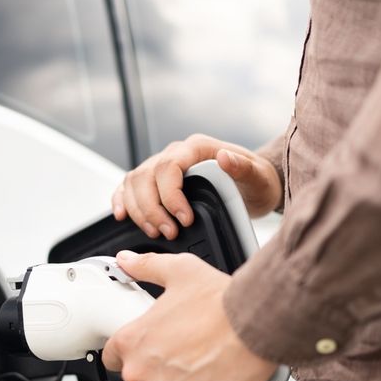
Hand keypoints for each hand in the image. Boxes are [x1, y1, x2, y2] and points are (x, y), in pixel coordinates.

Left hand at [102, 251, 277, 380]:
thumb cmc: (221, 304)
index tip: (151, 348)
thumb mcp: (180, 271)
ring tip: (201, 367)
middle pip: (139, 377)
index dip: (134, 350)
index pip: (113, 356)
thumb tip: (128, 262)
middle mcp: (139, 372)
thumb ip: (147, 266)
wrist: (256, 328)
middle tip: (186, 353)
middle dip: (159, 368)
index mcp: (131, 341)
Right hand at [111, 134, 281, 240]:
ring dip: (139, 210)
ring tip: (156, 231)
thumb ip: (242, 167)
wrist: (254, 186)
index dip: (170, 196)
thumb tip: (225, 158)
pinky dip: (122, 200)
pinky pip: (129, 186)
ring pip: (134, 182)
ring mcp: (162, 166)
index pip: (169, 167)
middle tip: (170, 232)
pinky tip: (122, 215)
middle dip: (153, 209)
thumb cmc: (256, 181)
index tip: (184, 219)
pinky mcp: (156, 182)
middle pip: (146, 176)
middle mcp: (176, 154)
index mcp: (196, 148)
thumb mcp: (258, 176)